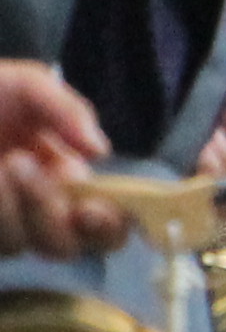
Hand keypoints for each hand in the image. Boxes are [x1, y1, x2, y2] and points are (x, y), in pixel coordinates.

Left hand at [0, 59, 119, 259]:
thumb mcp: (27, 86)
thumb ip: (68, 111)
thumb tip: (100, 151)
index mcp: (68, 182)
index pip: (107, 224)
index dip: (109, 225)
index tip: (90, 209)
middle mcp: (40, 212)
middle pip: (67, 245)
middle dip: (47, 210)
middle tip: (21, 165)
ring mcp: (4, 226)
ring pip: (20, 243)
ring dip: (8, 205)